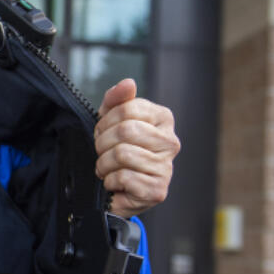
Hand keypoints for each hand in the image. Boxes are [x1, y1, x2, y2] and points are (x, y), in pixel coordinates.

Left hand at [94, 78, 179, 217]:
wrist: (119, 188)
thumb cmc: (117, 149)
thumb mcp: (112, 119)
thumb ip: (117, 99)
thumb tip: (128, 83)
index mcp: (163, 118)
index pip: (128, 109)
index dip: (106, 121)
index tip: (103, 131)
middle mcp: (171, 142)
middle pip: (125, 131)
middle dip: (103, 142)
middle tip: (102, 151)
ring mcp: (167, 167)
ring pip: (122, 154)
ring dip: (104, 164)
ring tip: (107, 168)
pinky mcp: (158, 190)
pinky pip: (124, 177)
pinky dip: (110, 181)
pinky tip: (114, 182)